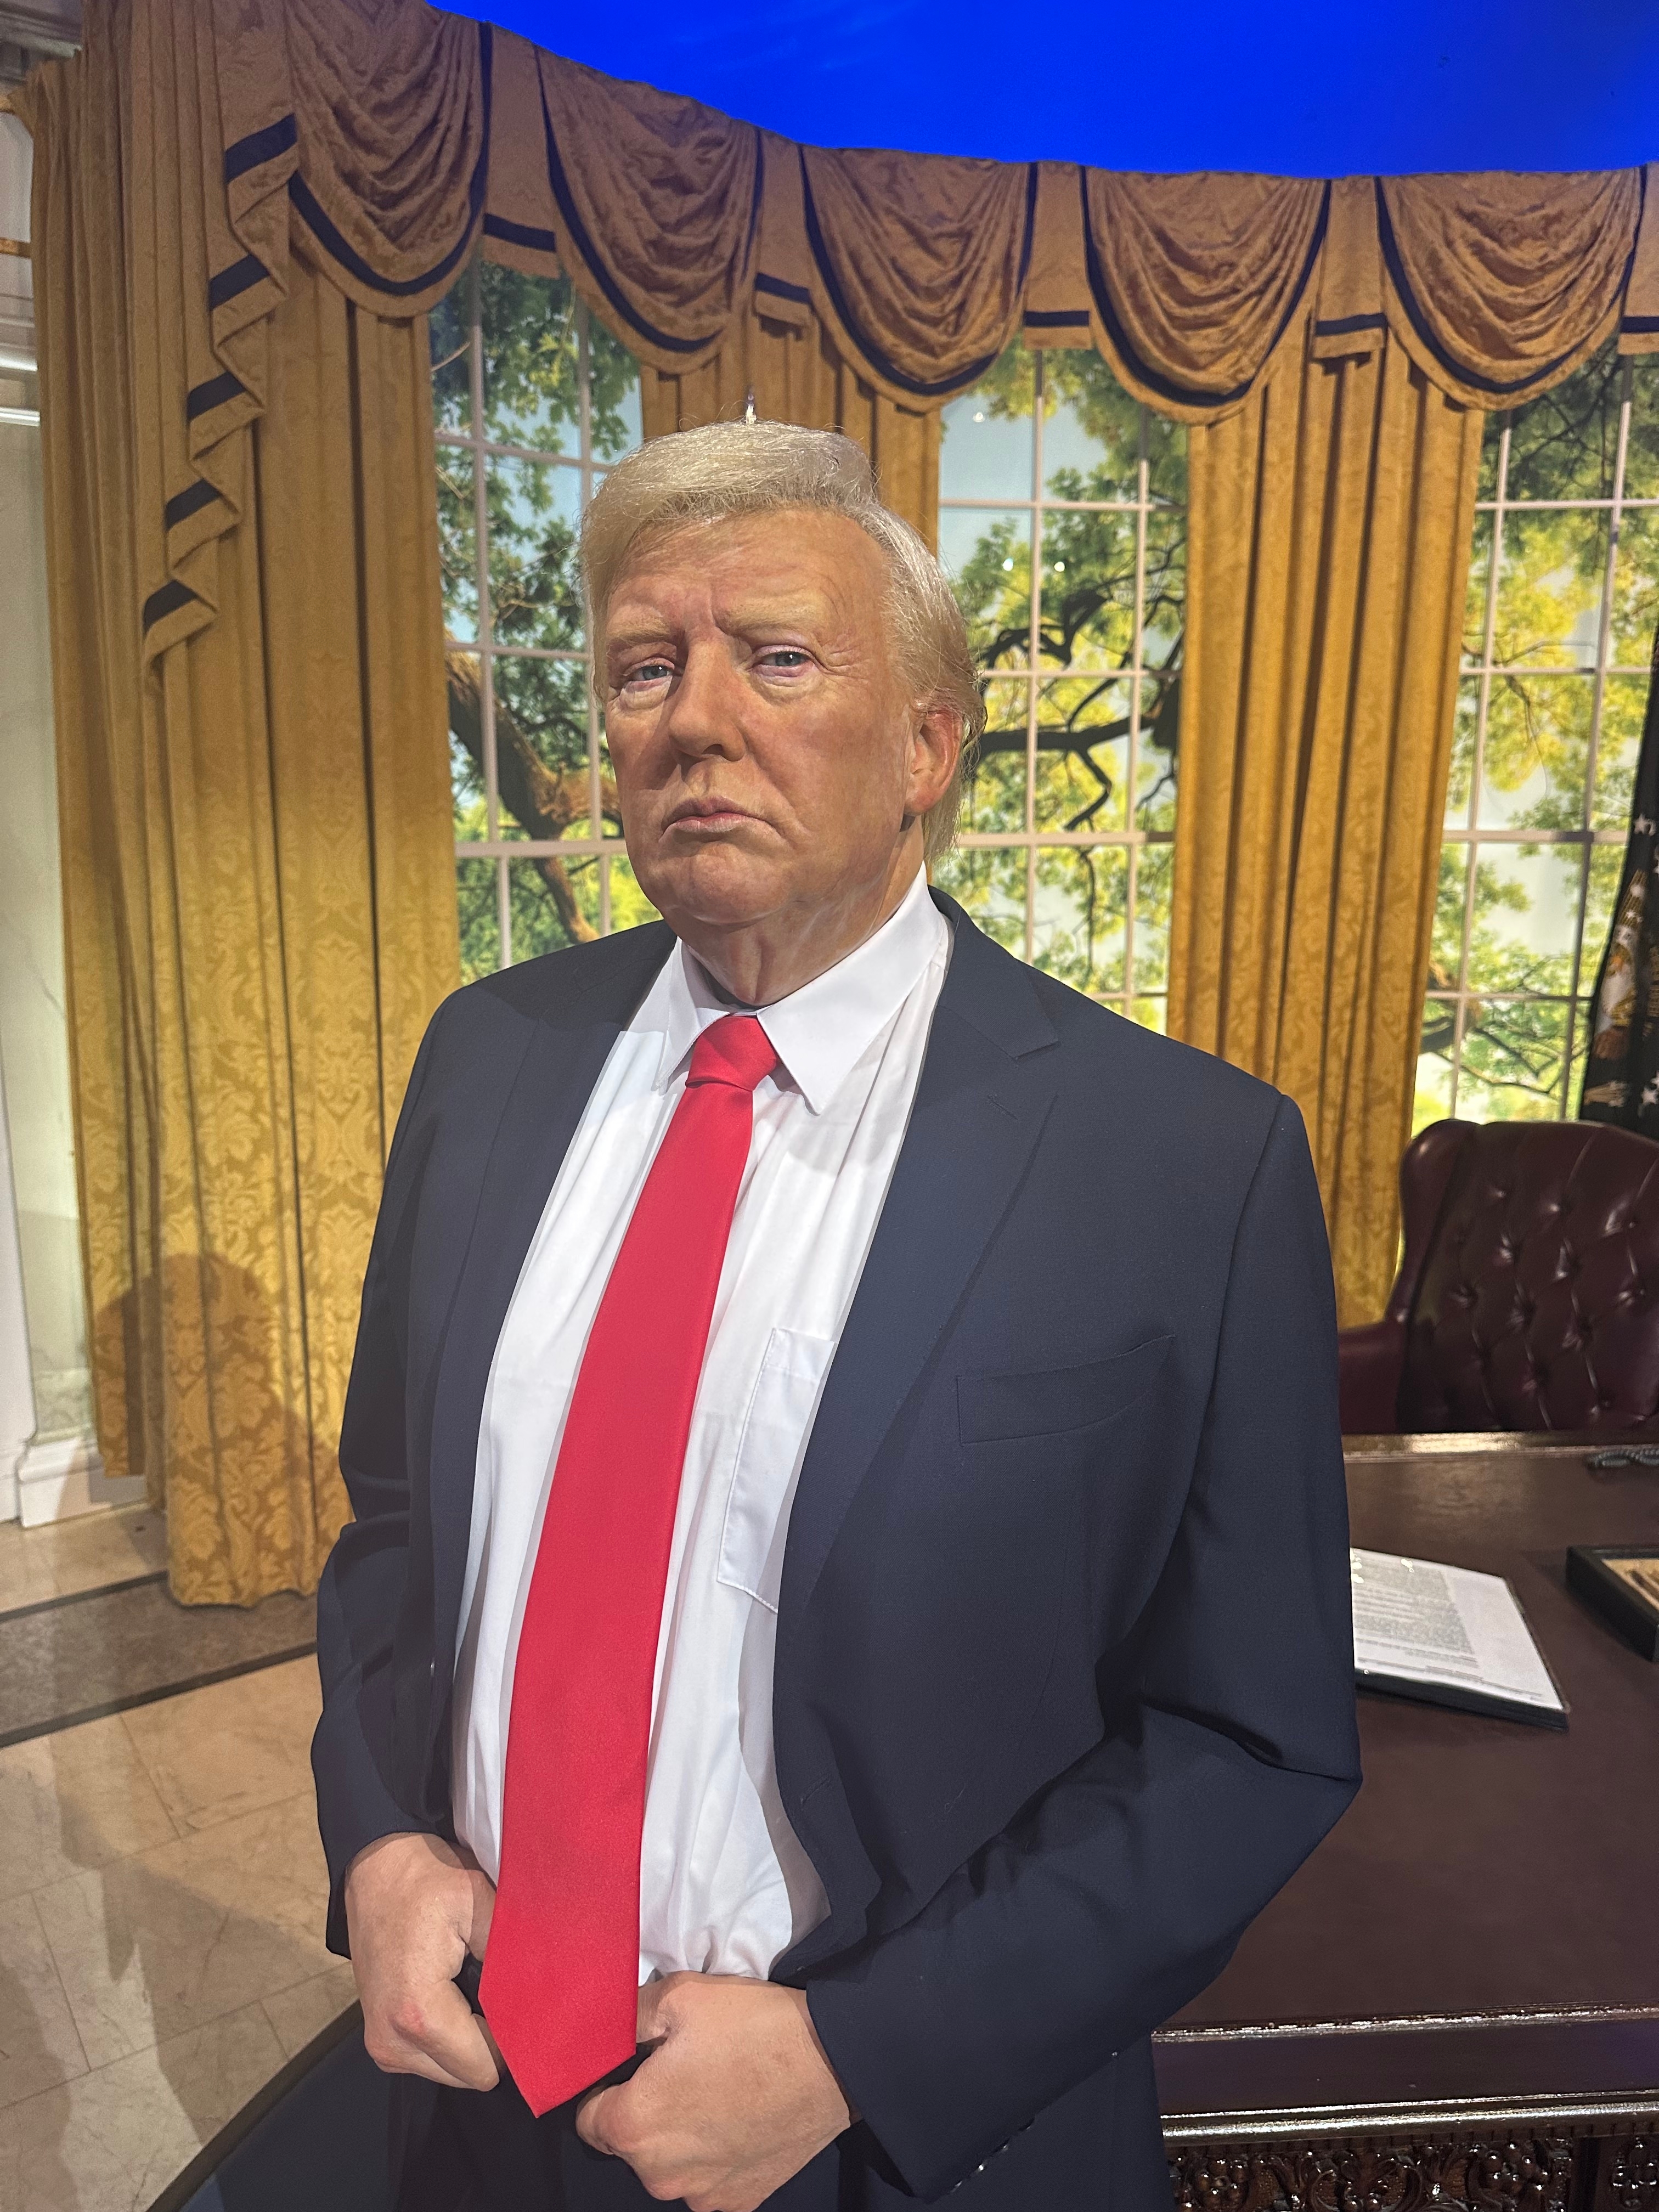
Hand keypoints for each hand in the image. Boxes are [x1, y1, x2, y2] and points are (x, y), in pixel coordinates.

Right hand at [345, 1831, 500, 2091]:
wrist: (375, 1866)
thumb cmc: (428, 1880)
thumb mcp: (479, 1902)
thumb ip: (512, 1954)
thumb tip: (550, 1996)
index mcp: (419, 2014)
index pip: (486, 2068)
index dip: (512, 2040)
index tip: (525, 2002)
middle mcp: (393, 2044)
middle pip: (468, 2075)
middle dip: (491, 2041)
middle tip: (501, 1990)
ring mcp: (382, 2046)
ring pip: (451, 2070)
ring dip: (470, 2039)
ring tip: (474, 1985)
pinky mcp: (380, 2039)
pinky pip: (431, 2058)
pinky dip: (450, 2036)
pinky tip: (455, 1993)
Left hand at [576, 1974, 853, 2211]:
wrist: (833, 2060)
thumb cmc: (752, 2025)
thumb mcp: (680, 1996)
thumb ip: (627, 2016)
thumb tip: (603, 2028)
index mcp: (633, 2126)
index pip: (587, 2117)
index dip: (606, 2086)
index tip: (634, 2065)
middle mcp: (658, 2175)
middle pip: (628, 2144)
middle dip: (644, 2110)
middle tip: (681, 2069)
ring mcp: (700, 2195)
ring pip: (668, 2165)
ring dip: (678, 2136)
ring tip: (715, 2091)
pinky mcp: (738, 2202)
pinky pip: (707, 2180)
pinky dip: (713, 2156)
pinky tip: (738, 2120)